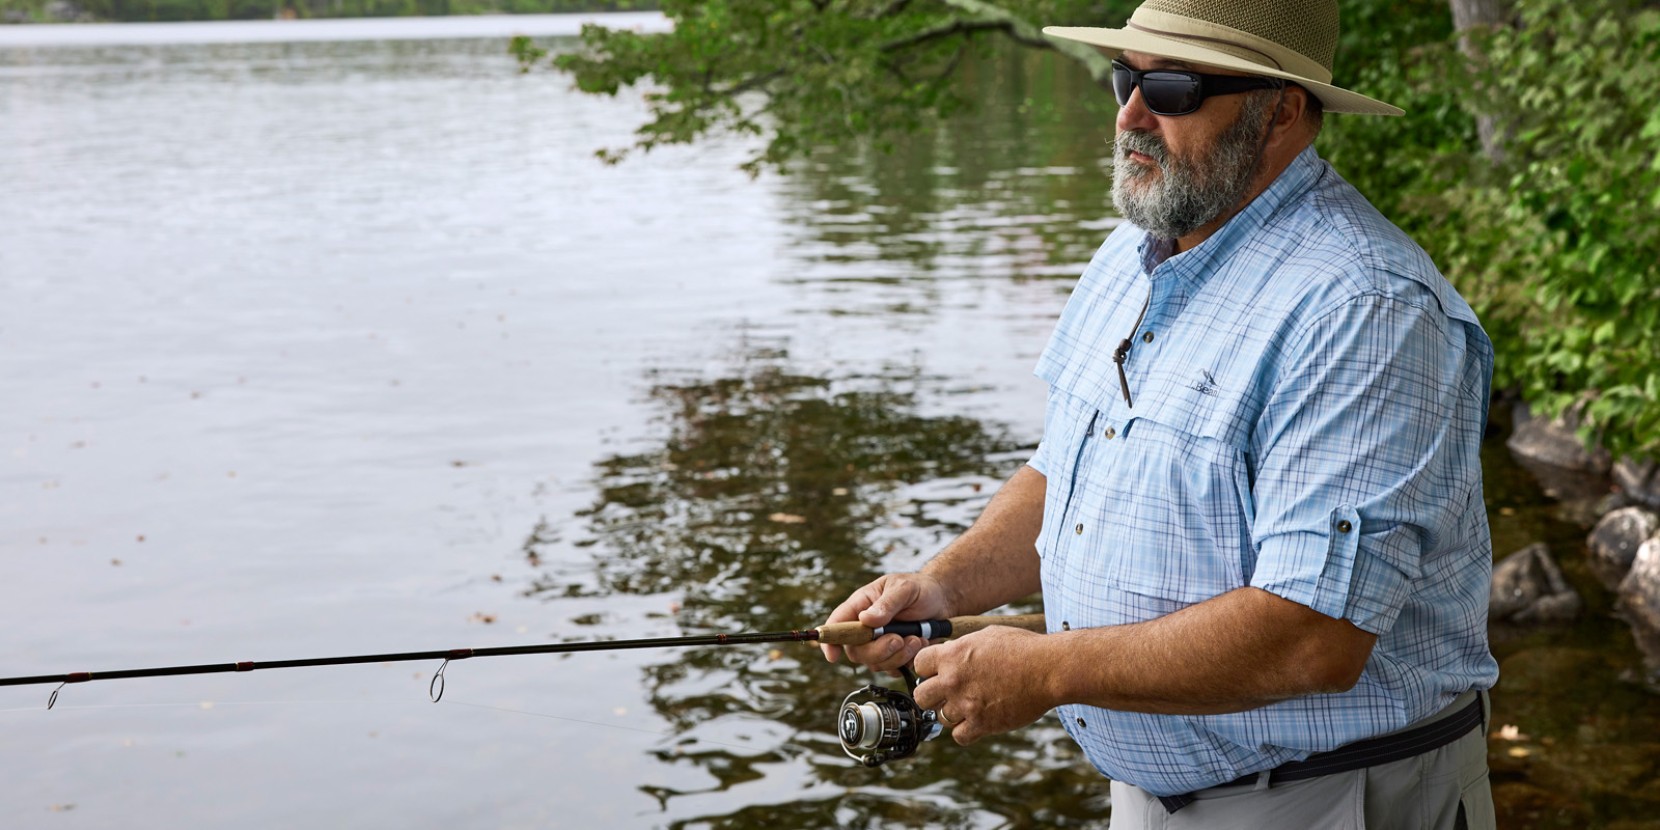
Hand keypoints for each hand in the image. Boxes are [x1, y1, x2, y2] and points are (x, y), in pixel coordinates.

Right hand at [819, 573, 952, 670]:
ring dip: (898, 655)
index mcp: (860, 606)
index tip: (833, 656)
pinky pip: (894, 669)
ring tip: (917, 638)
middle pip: (856, 651)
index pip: (837, 624)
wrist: (942, 601)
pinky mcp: (894, 656)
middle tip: (899, 639)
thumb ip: (886, 604)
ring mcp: (879, 644)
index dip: (830, 641)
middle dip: (878, 650)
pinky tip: (920, 643)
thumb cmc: (920, 589)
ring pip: (876, 663)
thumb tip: (866, 620)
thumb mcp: (904, 589)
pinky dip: (908, 660)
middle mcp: (865, 628)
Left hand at [912, 625, 1052, 745]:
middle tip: (948, 694)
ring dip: (954, 713)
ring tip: (972, 705)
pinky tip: (978, 721)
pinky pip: (959, 736)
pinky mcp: (982, 724)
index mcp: (952, 655)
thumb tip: (949, 653)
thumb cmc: (1023, 648)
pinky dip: (967, 732)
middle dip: (933, 695)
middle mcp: (953, 680)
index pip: (919, 665)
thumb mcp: (987, 636)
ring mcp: (966, 704)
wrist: (1048, 669)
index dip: (929, 669)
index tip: (939, 672)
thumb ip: (962, 647)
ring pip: (940, 717)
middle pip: (921, 696)